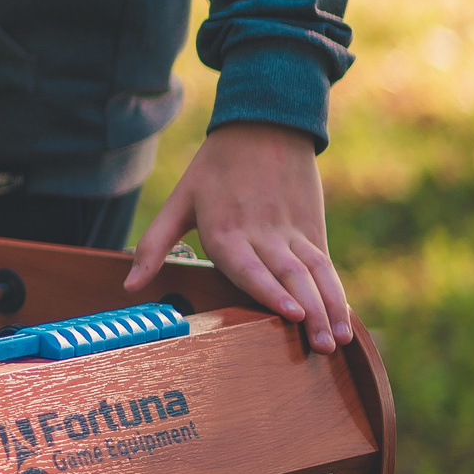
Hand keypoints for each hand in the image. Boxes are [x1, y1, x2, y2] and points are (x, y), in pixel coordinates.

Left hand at [123, 121, 350, 353]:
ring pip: (315, 274)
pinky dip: (337, 293)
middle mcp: (262, 233)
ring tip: (338, 340)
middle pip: (290, 276)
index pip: (250, 267)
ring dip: (329, 308)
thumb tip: (129, 286)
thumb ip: (154, 245)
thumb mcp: (179, 201)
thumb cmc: (214, 168)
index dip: (271, 291)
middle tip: (321, 347)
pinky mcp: (312, 229)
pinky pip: (326, 265)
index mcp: (226, 229)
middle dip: (309, 313)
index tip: (291, 315)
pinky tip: (344, 320)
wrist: (264, 126)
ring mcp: (292, 231)